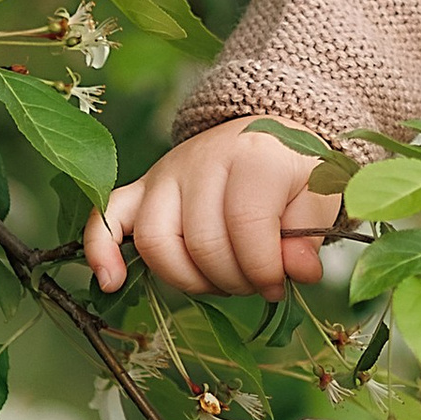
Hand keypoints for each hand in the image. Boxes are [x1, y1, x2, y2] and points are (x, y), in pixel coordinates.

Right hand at [82, 115, 343, 302]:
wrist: (264, 136)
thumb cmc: (292, 173)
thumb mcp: (319, 195)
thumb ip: (311, 234)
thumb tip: (299, 273)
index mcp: (252, 156)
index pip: (247, 227)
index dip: (264, 270)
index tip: (281, 283)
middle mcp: (201, 160)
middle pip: (201, 242)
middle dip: (232, 279)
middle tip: (255, 283)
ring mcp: (164, 173)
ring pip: (156, 242)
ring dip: (188, 280)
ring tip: (219, 282)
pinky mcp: (140, 188)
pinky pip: (106, 218)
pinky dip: (102, 251)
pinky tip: (111, 282)